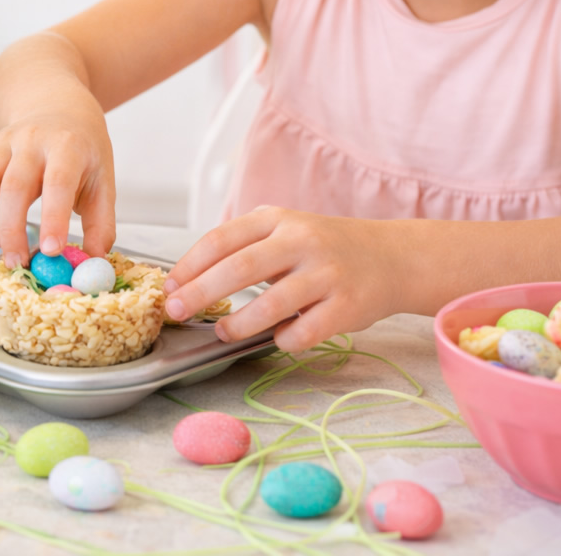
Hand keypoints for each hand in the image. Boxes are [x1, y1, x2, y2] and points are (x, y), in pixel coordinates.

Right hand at [0, 111, 116, 267]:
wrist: (60, 112)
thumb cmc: (81, 154)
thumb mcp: (103, 183)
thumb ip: (101, 224)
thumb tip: (94, 261)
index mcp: (68, 147)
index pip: (58, 182)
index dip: (53, 217)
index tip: (51, 251)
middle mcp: (33, 139)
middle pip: (14, 185)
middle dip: (12, 229)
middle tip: (17, 261)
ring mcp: (4, 140)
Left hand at [162, 207, 406, 352]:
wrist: (391, 257)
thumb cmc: (324, 249)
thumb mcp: (283, 231)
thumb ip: (243, 248)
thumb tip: (186, 281)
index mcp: (277, 221)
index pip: (221, 239)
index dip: (189, 265)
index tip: (169, 286)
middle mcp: (301, 242)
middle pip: (238, 269)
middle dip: (200, 293)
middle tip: (176, 311)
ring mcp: (326, 274)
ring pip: (270, 305)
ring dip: (238, 324)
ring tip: (222, 332)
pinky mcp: (347, 306)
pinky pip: (305, 331)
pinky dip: (284, 339)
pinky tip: (278, 338)